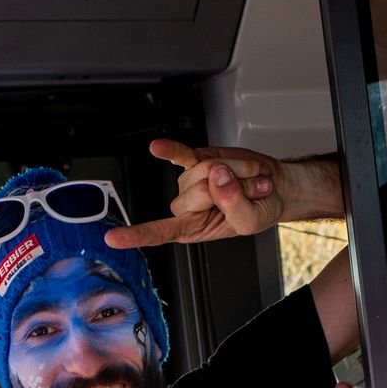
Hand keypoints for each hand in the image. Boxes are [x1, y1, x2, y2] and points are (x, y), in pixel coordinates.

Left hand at [104, 139, 337, 249]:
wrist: (274, 188)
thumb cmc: (260, 210)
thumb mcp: (252, 220)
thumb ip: (233, 204)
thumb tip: (216, 177)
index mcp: (193, 229)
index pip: (160, 232)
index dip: (137, 235)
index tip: (113, 239)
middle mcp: (187, 205)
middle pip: (194, 192)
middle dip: (229, 188)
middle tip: (250, 191)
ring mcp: (190, 181)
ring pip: (202, 170)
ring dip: (234, 171)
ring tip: (248, 180)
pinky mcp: (197, 159)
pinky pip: (181, 154)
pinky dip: (170, 149)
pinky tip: (158, 148)